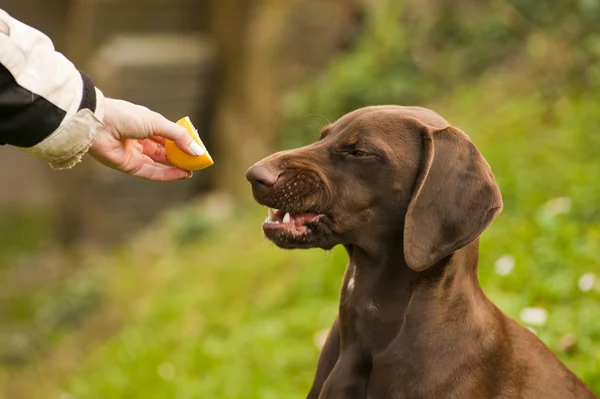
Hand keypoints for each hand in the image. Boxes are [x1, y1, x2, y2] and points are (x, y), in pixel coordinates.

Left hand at [89, 98, 204, 180]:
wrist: (99, 123)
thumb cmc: (126, 116)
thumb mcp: (157, 123)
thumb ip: (178, 136)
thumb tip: (198, 150)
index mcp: (147, 126)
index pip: (169, 138)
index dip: (183, 144)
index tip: (197, 149)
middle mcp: (141, 141)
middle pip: (166, 153)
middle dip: (182, 158)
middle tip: (197, 163)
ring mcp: (135, 154)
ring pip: (160, 164)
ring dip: (177, 168)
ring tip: (192, 170)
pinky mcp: (130, 166)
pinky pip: (152, 172)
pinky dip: (167, 174)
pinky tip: (181, 174)